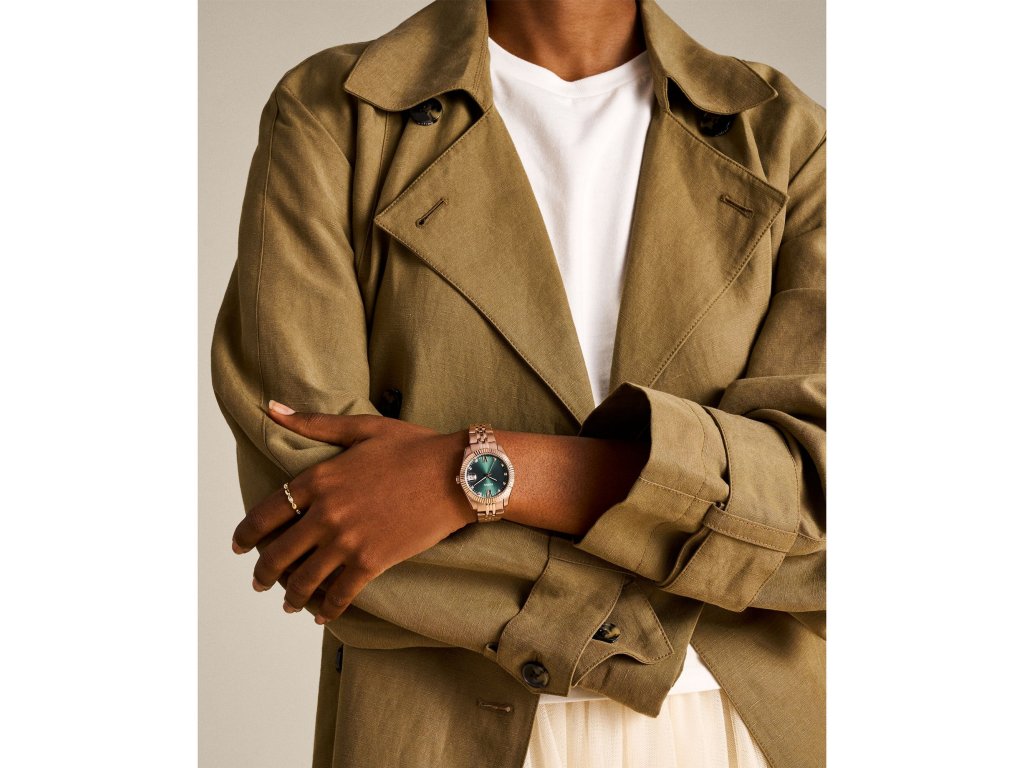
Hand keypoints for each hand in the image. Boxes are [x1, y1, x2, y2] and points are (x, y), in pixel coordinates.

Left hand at [231, 401, 473, 623]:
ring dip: (291, 596)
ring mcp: (348, 540)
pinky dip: (327, 608)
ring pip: (304, 580)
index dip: (246, 534)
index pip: (266, 514)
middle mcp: (326, 513)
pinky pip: (339, 593)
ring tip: (287, 603)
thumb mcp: (361, 428)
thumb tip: (271, 407)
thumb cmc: (413, 446)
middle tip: (259, 581)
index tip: (239, 546)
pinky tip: (322, 615)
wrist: (456, 473)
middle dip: (263, 573)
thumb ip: (313, 423)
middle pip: (278, 553)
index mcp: (319, 478)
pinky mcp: (372, 562)